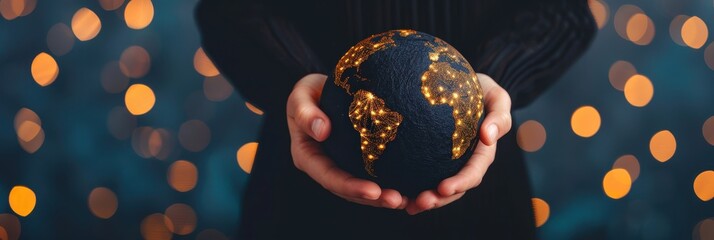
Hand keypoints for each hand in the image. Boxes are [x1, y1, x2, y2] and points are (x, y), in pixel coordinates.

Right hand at [287, 73, 408, 209]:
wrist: (320, 90)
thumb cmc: (308, 92)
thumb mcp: (300, 96)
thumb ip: (305, 113)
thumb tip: (322, 131)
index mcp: (308, 157)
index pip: (330, 177)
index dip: (351, 187)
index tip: (373, 191)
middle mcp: (326, 167)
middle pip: (350, 190)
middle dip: (374, 199)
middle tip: (397, 200)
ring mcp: (342, 166)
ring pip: (364, 188)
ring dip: (385, 196)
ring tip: (409, 199)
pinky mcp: (358, 160)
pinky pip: (375, 173)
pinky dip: (393, 180)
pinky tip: (413, 185)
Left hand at [406, 73, 511, 214]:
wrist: (459, 81)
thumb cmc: (482, 89)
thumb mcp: (496, 97)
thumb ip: (498, 115)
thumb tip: (489, 136)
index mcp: (482, 153)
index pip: (473, 172)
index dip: (461, 183)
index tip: (443, 188)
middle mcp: (464, 163)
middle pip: (454, 188)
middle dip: (438, 199)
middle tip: (420, 203)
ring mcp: (447, 163)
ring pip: (436, 188)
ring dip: (424, 200)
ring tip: (406, 204)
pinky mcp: (430, 158)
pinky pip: (420, 175)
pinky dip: (409, 186)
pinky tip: (393, 192)